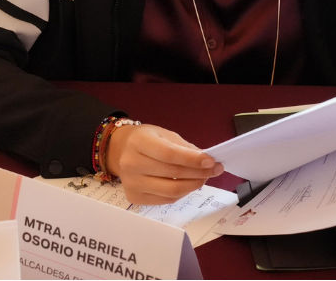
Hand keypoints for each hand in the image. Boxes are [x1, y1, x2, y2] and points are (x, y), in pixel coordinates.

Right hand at [105, 124, 223, 204]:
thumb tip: (206, 162)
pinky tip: (189, 184)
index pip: (169, 154)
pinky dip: (182, 193)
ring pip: (171, 191)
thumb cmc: (146, 140)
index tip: (211, 161)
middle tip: (215, 170)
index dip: (192, 160)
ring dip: (193, 185)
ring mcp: (131, 184)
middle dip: (199, 173)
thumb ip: (183, 147)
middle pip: (172, 174)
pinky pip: (165, 200)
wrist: (120, 151)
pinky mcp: (134, 198)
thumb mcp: (164, 134)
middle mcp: (131, 164)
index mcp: (139, 142)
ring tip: (204, 178)